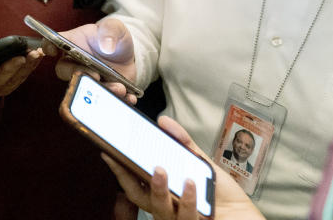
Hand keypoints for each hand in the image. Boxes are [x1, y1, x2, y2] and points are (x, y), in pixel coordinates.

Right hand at [46, 18, 136, 103]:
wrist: (128, 55)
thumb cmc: (113, 38)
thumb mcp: (115, 28)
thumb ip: (110, 30)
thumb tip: (106, 46)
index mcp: (72, 43)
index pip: (52, 42)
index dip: (48, 46)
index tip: (52, 50)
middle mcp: (74, 63)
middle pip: (65, 71)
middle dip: (79, 75)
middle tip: (96, 76)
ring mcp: (86, 79)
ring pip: (85, 89)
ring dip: (101, 90)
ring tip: (120, 88)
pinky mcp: (101, 92)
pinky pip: (104, 101)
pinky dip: (116, 100)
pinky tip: (129, 97)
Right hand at [103, 116, 265, 219]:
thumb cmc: (223, 197)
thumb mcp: (201, 165)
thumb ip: (183, 144)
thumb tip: (164, 122)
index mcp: (165, 194)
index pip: (136, 183)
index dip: (119, 169)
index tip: (109, 152)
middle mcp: (168, 209)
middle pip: (140, 198)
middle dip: (128, 179)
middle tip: (124, 159)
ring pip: (160, 210)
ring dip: (158, 189)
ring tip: (161, 169)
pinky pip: (187, 218)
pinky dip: (187, 200)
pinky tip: (191, 184)